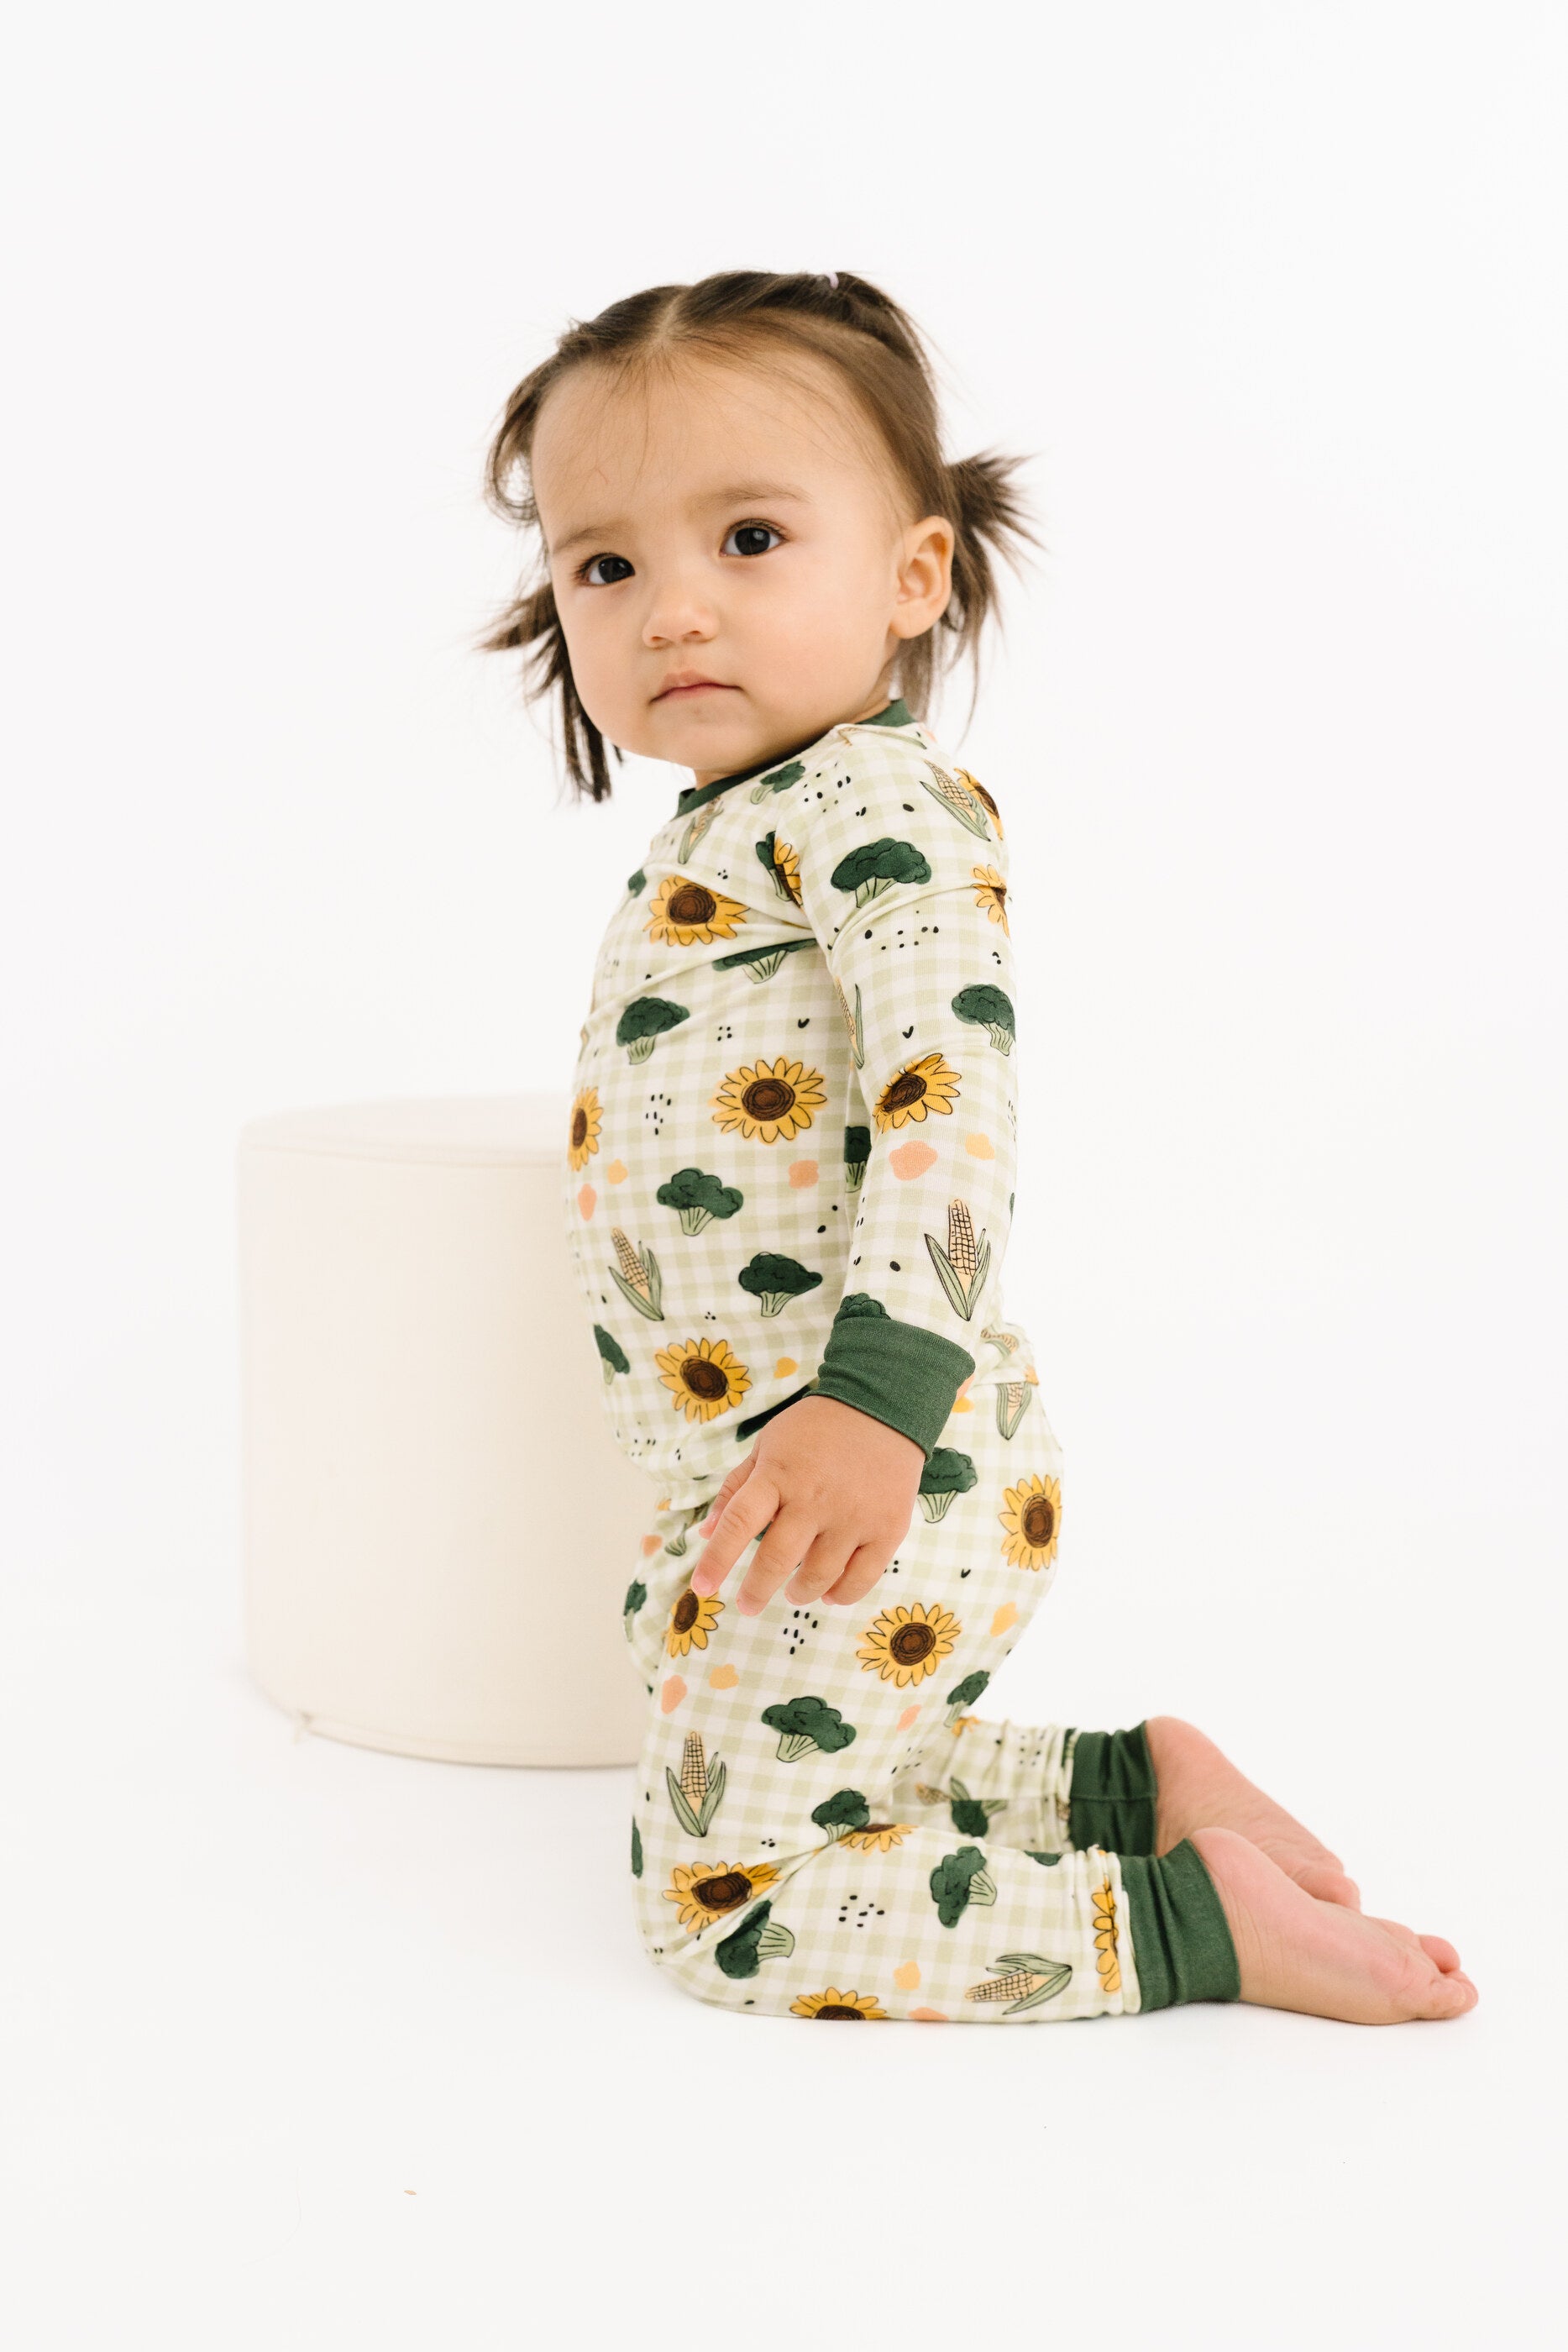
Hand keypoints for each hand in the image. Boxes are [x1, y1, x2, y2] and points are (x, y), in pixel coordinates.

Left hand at [687, 1395, 922, 1615]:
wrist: (883, 1407)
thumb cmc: (816, 1429)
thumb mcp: (768, 1445)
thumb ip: (736, 1488)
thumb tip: (706, 1532)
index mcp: (778, 1474)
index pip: (739, 1522)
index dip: (717, 1559)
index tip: (703, 1587)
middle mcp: (814, 1498)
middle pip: (777, 1558)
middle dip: (757, 1590)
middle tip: (748, 1605)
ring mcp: (854, 1515)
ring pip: (819, 1575)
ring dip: (800, 1593)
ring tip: (793, 1593)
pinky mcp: (887, 1527)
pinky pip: (862, 1577)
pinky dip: (842, 1594)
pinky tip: (831, 1594)